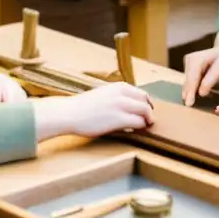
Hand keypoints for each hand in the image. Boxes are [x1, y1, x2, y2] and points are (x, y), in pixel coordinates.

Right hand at [36, 83, 154, 139]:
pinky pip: (138, 122)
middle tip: (149, 119)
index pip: (141, 93)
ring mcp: (121, 105)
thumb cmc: (82, 107)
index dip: (146, 103)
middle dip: (149, 111)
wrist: (69, 113)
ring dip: (147, 119)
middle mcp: (122, 93)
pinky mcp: (118, 119)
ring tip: (145, 126)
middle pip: (146, 101)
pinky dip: (140, 126)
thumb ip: (116, 97)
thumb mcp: (102, 95)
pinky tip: (136, 130)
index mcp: (118, 87)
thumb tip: (129, 106)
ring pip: (145, 111)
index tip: (146, 110)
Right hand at [182, 45, 218, 106]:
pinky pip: (189, 81)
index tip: (188, 104)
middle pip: (188, 81)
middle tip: (188, 107)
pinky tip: (192, 97)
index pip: (192, 79)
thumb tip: (200, 93)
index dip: (190, 92)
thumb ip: (210, 81)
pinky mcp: (188, 68)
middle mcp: (188, 60)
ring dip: (189, 92)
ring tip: (189, 104)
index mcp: (196, 59)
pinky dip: (191, 89)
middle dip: (188, 94)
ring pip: (187, 82)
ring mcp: (187, 63)